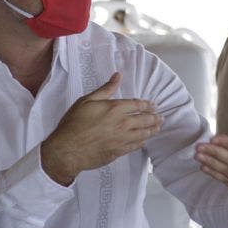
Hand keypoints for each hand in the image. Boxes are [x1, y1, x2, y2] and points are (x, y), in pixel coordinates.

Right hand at [41, 73, 162, 184]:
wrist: (67, 150)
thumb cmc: (73, 124)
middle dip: (154, 117)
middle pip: (145, 119)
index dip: (147, 104)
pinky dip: (142, 142)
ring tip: (158, 127)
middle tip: (160, 117)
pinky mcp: (119, 152)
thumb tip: (118, 76)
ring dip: (152, 130)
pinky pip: (136, 146)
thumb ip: (105, 89)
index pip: (137, 104)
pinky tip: (144, 140)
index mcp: (115, 108)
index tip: (153, 105)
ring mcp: (122, 139)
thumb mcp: (87, 101)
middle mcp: (122, 123)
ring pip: (143, 133)